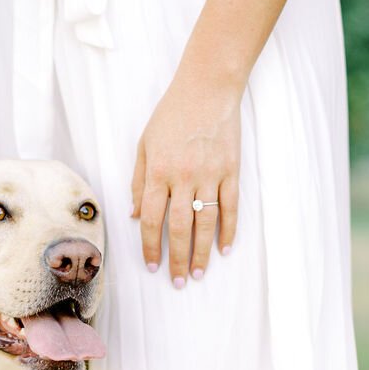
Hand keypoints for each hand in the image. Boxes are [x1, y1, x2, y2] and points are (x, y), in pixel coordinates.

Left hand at [131, 77, 240, 283]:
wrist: (207, 87)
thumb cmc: (171, 115)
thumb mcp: (145, 145)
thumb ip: (139, 182)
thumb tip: (137, 216)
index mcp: (159, 172)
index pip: (153, 219)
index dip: (151, 246)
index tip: (153, 266)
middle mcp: (184, 177)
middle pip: (179, 228)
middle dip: (178, 259)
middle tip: (178, 282)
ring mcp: (210, 175)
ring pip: (206, 223)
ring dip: (203, 252)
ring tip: (200, 273)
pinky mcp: (231, 170)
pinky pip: (230, 207)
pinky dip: (229, 230)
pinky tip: (226, 249)